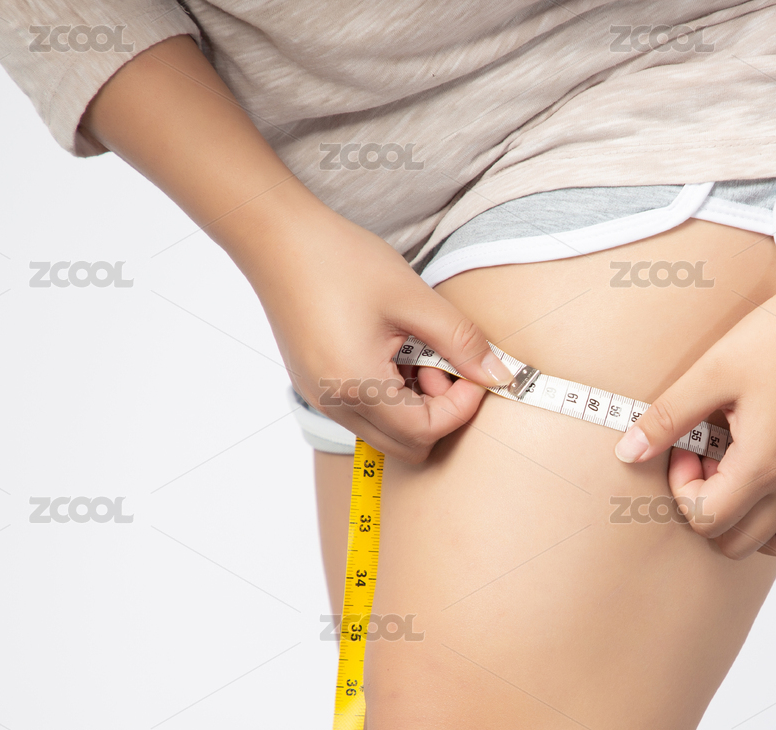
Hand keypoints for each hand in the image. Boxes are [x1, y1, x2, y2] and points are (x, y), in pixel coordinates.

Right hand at [240, 193, 513, 461]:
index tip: (474, 370)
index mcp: (356, 385)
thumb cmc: (340, 260)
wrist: (277, 238)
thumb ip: (461, 341)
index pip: (426, 431)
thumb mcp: (413, 297)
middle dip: (439, 412)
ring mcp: (321, 398)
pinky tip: (393, 351)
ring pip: (388, 432)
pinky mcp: (317, 386)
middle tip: (442, 363)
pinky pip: (366, 413)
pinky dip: (391, 395)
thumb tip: (498, 374)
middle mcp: (334, 404)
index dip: (461, 406)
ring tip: (416, 352)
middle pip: (407, 446)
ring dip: (415, 404)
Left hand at [613, 150, 775, 559]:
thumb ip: (667, 417)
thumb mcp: (711, 371)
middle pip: (740, 542)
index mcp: (764, 464)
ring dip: (758, 528)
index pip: (707, 517)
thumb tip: (627, 451)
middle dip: (711, 507)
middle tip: (709, 459)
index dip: (682, 487)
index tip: (687, 444)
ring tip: (743, 483)